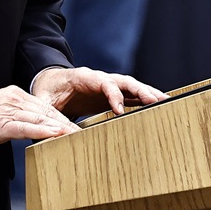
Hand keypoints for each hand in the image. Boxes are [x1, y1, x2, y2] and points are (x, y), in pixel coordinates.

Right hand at [0, 86, 78, 151]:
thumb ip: (16, 116)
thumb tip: (33, 127)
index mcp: (13, 95)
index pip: (44, 106)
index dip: (62, 118)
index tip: (77, 128)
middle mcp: (13, 98)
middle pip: (47, 111)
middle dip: (68, 123)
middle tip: (87, 134)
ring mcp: (8, 110)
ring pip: (41, 118)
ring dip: (62, 128)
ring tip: (79, 137)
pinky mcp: (1, 123)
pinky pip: (26, 127)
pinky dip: (43, 131)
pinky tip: (55, 134)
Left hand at [31, 66, 167, 118]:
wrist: (50, 82)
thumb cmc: (48, 90)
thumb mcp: (44, 100)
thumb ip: (46, 112)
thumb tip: (49, 132)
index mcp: (83, 77)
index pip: (102, 82)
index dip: (112, 94)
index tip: (119, 110)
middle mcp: (99, 79)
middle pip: (122, 80)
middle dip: (139, 90)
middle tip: (155, 101)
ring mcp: (107, 85)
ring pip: (130, 86)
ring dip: (148, 93)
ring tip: (166, 102)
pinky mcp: (112, 94)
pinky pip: (131, 95)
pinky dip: (146, 99)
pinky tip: (160, 106)